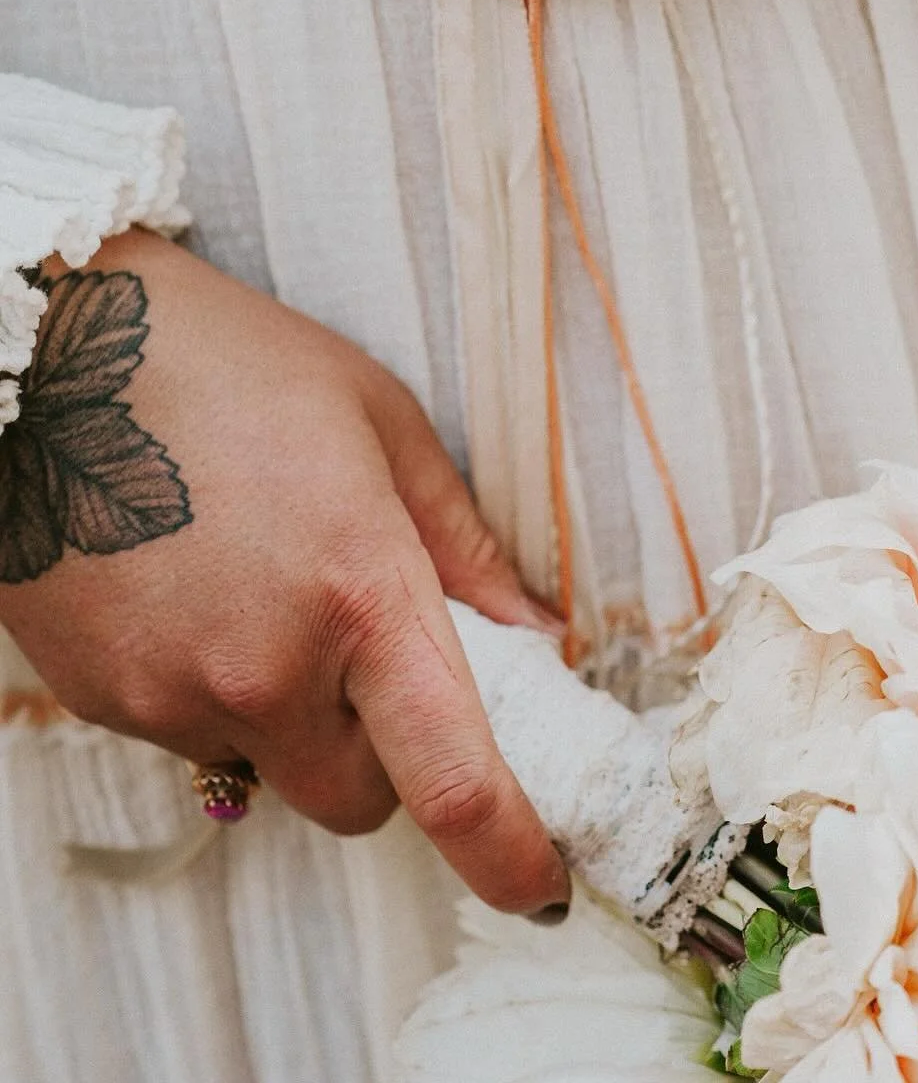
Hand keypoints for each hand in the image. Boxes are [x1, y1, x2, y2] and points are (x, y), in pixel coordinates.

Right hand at [0, 230, 570, 918]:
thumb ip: (465, 549)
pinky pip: (194, 738)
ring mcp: (173, 695)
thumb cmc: (236, 366)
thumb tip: (536, 638)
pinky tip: (201, 591)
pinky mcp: (104, 700)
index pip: (453, 781)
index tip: (541, 876)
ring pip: (273, 770)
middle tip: (377, 661)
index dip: (511, 851)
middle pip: (363, 800)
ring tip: (266, 590)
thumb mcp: (383, 428)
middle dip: (390, 756)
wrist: (62, 356)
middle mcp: (267, 670)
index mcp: (360, 595)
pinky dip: (217, 694)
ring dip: (294, 718)